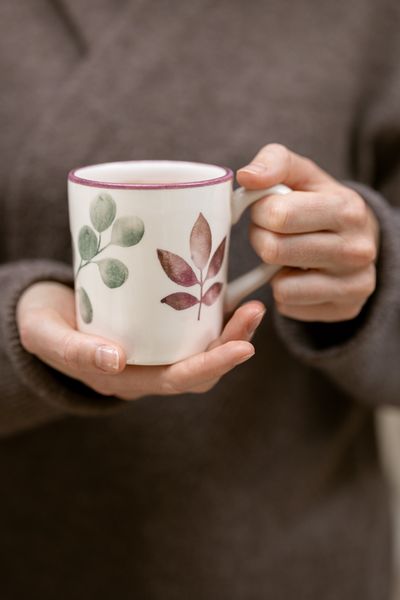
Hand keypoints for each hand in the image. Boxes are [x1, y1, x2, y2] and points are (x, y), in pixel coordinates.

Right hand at [16, 282, 264, 398]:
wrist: (43, 313)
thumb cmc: (43, 324)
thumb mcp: (47, 335)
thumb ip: (75, 350)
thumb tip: (115, 360)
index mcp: (126, 379)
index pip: (177, 380)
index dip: (212, 366)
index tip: (243, 348)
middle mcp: (147, 368)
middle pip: (200, 367)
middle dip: (233, 344)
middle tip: (254, 311)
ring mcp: (155, 348)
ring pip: (201, 347)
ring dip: (230, 329)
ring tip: (251, 303)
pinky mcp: (157, 326)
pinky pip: (192, 327)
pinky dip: (214, 313)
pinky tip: (227, 290)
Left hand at [237, 144, 379, 321]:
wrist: (356, 239)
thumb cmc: (317, 203)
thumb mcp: (301, 174)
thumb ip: (274, 162)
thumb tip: (246, 176)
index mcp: (346, 208)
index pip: (278, 215)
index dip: (259, 212)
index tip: (265, 210)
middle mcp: (357, 249)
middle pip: (274, 251)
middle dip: (261, 239)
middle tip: (271, 234)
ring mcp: (354, 284)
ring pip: (281, 286)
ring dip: (271, 271)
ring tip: (286, 255)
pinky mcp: (345, 309)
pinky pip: (289, 307)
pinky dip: (284, 292)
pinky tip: (298, 276)